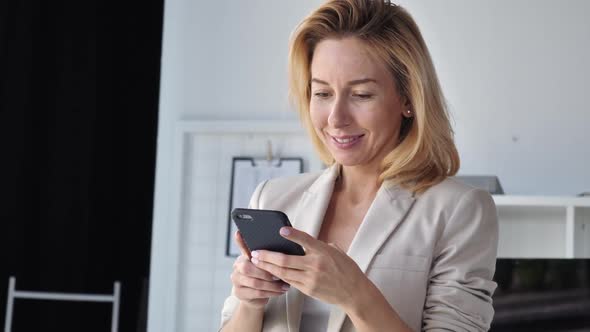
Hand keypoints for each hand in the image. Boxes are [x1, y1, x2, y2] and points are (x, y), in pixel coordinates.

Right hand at [230, 231, 289, 308]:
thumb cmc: (264, 277)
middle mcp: (237, 267)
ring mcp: (236, 280)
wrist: (254, 297)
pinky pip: (257, 293)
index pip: (241, 247)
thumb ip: (269, 257)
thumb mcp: (266, 266)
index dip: (240, 241)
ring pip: (255, 282)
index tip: (239, 233)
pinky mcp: (239, 293)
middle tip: (279, 274)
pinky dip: (271, 292)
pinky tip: (280, 291)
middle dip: (265, 272)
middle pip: (247, 267)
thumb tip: (286, 241)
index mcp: (243, 257)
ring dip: (272, 284)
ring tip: (285, 285)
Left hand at [250, 227, 366, 309]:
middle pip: (285, 260)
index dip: (293, 234)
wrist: (354, 292)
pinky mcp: (308, 289)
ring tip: (257, 262)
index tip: (281, 230)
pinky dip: (278, 277)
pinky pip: (289, 282)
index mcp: (323, 252)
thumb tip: (305, 241)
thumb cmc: (346, 270)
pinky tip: (270, 273)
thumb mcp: (336, 252)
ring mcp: (311, 279)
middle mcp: (316, 265)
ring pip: (283, 273)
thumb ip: (320, 246)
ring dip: (268, 267)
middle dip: (267, 256)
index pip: (306, 240)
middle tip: (255, 252)